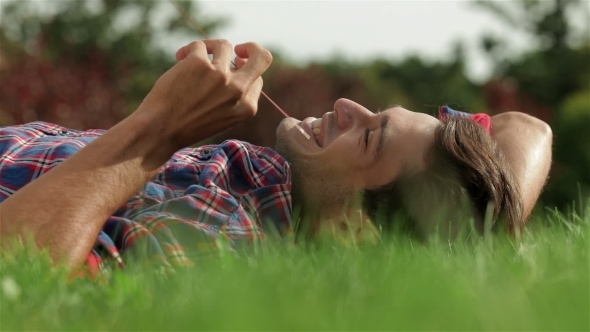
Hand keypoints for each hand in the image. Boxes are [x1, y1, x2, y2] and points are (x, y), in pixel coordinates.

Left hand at [136, 39, 272, 148]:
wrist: (160, 131)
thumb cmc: (187, 126)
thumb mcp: (222, 118)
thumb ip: (234, 95)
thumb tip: (238, 61)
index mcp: (247, 107)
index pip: (257, 79)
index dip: (243, 74)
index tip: (229, 74)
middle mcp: (238, 90)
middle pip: (262, 56)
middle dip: (251, 47)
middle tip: (238, 49)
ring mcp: (220, 75)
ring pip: (225, 45)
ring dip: (210, 48)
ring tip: (193, 57)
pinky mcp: (199, 63)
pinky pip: (199, 45)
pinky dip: (188, 51)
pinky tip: (179, 59)